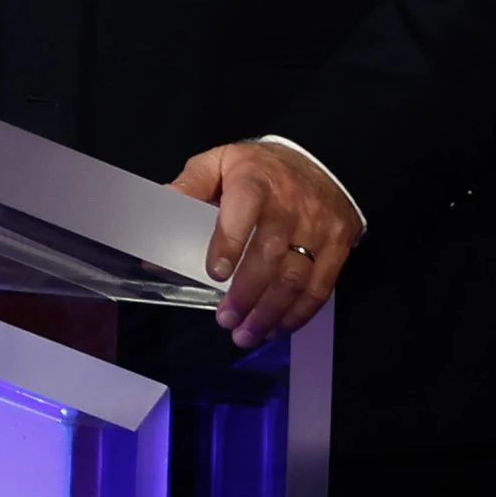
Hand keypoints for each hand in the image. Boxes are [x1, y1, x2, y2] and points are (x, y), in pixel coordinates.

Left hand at [172, 138, 360, 345]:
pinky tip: (277, 328)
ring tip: (246, 334)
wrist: (320, 162)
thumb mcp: (219, 163)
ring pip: (296, 276)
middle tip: (225, 319)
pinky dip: (298, 313)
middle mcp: (291, 203)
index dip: (230, 241)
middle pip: (270, 254)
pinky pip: (320, 286)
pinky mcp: (337, 245)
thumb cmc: (258, 170)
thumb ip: (189, 187)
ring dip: (269, 312)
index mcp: (255, 179)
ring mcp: (318, 226)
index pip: (245, 207)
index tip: (215, 273)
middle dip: (246, 293)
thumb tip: (158, 220)